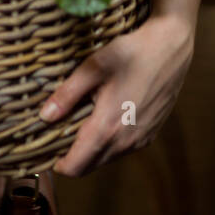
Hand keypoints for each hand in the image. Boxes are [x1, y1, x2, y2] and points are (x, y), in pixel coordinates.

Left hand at [38, 12, 195, 178]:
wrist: (171, 47)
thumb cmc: (131, 51)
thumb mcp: (93, 67)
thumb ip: (67, 94)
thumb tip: (44, 117)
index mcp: (108, 127)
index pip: (75, 167)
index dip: (57, 164)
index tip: (45, 149)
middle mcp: (126, 141)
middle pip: (89, 167)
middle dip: (71, 157)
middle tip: (58, 133)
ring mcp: (141, 139)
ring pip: (106, 159)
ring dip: (90, 150)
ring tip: (80, 122)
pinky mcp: (151, 134)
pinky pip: (123, 149)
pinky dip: (108, 143)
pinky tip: (105, 118)